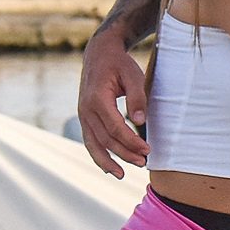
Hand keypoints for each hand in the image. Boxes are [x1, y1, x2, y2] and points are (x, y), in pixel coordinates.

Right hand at [78, 31, 150, 177]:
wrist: (99, 54)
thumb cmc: (119, 64)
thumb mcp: (133, 74)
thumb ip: (137, 97)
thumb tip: (140, 122)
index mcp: (98, 98)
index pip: (115, 127)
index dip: (131, 141)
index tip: (147, 150)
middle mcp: (86, 109)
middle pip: (105, 139)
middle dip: (124, 153)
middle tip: (143, 162)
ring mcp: (83, 115)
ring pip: (93, 144)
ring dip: (108, 161)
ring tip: (122, 174)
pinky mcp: (84, 118)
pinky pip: (89, 141)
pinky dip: (98, 155)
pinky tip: (109, 167)